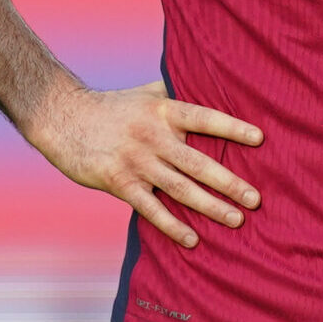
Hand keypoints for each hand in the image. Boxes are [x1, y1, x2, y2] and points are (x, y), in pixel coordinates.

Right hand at [25, 80, 263, 247]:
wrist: (62, 118)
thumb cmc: (110, 107)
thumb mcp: (145, 93)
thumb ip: (175, 95)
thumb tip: (206, 82)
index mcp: (163, 111)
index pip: (204, 118)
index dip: (231, 128)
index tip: (260, 138)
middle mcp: (153, 136)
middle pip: (198, 162)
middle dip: (229, 182)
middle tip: (256, 199)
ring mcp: (136, 161)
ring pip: (180, 188)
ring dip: (210, 206)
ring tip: (236, 220)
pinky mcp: (119, 182)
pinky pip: (150, 208)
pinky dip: (172, 225)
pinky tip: (192, 239)